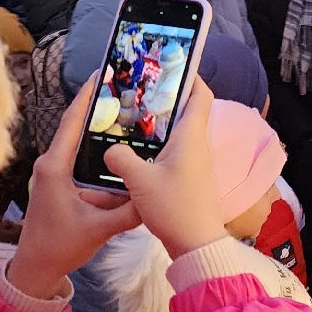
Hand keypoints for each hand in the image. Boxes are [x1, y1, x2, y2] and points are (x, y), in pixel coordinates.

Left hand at [7, 81, 144, 299]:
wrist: (36, 268)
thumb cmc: (59, 246)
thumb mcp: (99, 228)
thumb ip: (129, 211)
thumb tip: (155, 194)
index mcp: (55, 167)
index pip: (71, 122)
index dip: (86, 97)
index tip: (101, 74)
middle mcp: (51, 164)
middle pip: (75, 126)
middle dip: (97, 106)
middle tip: (122, 88)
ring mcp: (54, 174)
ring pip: (78, 143)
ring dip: (98, 128)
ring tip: (124, 112)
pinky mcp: (59, 184)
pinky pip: (80, 159)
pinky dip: (96, 151)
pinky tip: (118, 149)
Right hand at [104, 77, 227, 259]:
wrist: (196, 244)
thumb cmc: (174, 208)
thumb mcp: (140, 182)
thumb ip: (121, 159)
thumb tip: (110, 149)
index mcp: (191, 137)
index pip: (200, 95)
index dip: (190, 77)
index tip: (170, 67)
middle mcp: (197, 144)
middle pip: (187, 111)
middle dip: (165, 98)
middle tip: (138, 91)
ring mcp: (195, 162)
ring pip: (179, 132)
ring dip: (159, 123)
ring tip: (131, 117)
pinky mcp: (189, 178)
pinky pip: (174, 150)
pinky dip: (158, 144)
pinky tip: (136, 151)